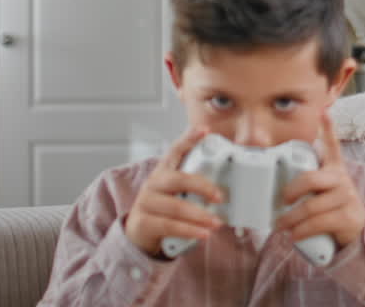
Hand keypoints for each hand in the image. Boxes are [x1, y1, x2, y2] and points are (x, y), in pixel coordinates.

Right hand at [125, 127, 224, 256]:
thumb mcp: (177, 194)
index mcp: (163, 172)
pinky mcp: (143, 222)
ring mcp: (146, 202)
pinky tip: (203, 234)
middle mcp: (153, 183)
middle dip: (201, 187)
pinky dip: (189, 231)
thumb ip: (194, 189)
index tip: (205, 130)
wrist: (138, 234)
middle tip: (220, 197)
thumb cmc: (165, 210)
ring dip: (199, 215)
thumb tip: (226, 190)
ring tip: (216, 222)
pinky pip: (170, 226)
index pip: (175, 150)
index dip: (189, 139)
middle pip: (177, 179)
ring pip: (175, 206)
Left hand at [276, 113, 364, 247]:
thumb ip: (307, 177)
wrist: (356, 225)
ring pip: (310, 207)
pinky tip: (294, 235)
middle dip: (291, 191)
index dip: (328, 128)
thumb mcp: (323, 185)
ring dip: (290, 219)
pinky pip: (317, 223)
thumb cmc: (331, 202)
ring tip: (281, 225)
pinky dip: (301, 231)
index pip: (332, 145)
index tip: (323, 112)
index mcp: (334, 167)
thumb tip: (275, 180)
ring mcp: (345, 197)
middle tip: (281, 201)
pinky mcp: (347, 216)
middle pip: (310, 180)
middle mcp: (340, 179)